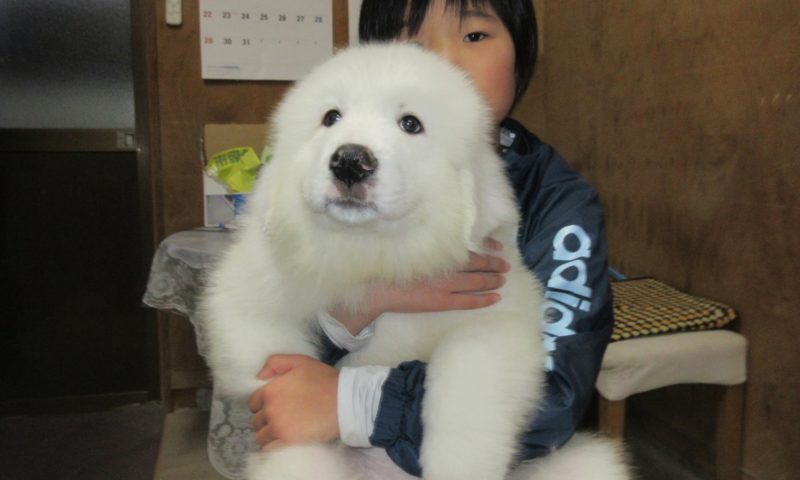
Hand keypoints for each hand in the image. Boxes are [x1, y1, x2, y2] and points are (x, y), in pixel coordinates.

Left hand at [248, 354, 339, 451]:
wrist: (344, 400)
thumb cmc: (324, 380)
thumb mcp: (300, 361)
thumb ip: (275, 363)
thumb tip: (258, 377)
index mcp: (271, 390)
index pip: (253, 403)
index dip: (263, 404)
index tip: (275, 406)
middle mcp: (271, 409)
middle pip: (256, 420)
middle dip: (266, 420)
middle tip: (281, 418)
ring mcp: (278, 426)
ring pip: (260, 436)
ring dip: (268, 434)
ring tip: (283, 431)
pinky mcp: (288, 441)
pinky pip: (268, 449)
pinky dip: (272, 447)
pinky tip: (283, 442)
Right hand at [333, 238, 509, 334]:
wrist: (379, 288)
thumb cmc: (393, 267)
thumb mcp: (413, 249)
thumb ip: (432, 247)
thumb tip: (448, 243)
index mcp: (439, 252)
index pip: (470, 247)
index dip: (486, 247)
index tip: (497, 246)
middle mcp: (445, 267)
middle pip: (478, 264)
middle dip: (494, 263)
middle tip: (506, 264)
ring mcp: (445, 286)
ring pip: (477, 281)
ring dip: (493, 279)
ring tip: (504, 279)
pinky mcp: (441, 302)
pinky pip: (469, 301)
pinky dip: (484, 299)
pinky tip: (496, 297)